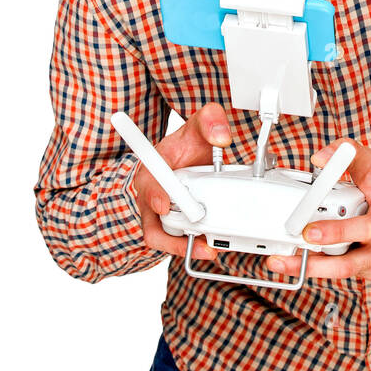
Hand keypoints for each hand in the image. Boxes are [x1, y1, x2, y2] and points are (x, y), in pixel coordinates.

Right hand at [131, 103, 232, 262]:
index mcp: (153, 168)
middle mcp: (151, 194)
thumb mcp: (199, 125)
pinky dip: (189, 247)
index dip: (154, 194)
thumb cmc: (188, 145)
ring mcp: (160, 213)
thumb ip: (210, 121)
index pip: (147, 183)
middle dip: (171, 235)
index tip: (163, 204)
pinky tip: (208, 247)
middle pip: (152, 220)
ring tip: (207, 249)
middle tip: (198, 235)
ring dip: (181, 246)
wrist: (191, 157)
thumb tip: (222, 137)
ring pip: (162, 237)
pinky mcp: (172, 225)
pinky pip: (175, 242)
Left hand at [267, 140, 370, 281]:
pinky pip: (346, 271)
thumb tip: (319, 158)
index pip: (363, 229)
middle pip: (348, 265)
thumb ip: (346, 153)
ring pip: (343, 271)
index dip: (335, 232)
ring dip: (312, 267)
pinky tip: (310, 256)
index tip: (310, 231)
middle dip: (312, 265)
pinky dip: (326, 264)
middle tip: (284, 259)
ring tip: (284, 261)